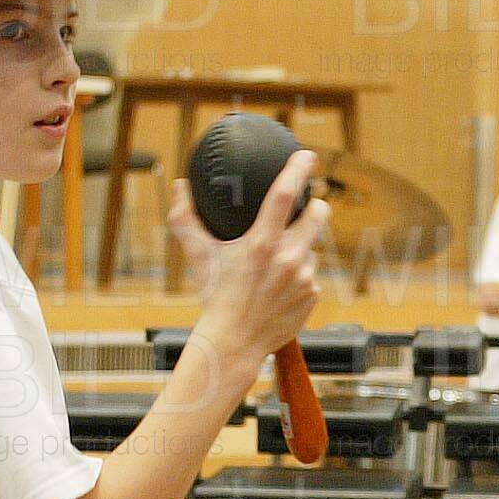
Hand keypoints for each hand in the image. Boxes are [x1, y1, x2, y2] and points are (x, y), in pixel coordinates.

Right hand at [170, 149, 328, 367]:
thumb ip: (186, 219)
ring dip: (301, 249)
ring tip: (277, 266)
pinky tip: (281, 290)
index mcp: (261, 243)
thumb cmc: (214, 297)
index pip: (284, 195)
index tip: (306, 156)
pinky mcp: (313, 295)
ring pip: (312, 249)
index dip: (298, 170)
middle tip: (310, 205)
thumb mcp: (199, 257)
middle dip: (317, 205)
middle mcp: (287, 258)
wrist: (234, 342)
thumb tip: (180, 186)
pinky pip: (312, 276)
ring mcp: (304, 278)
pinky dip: (300, 277)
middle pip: (317, 215)